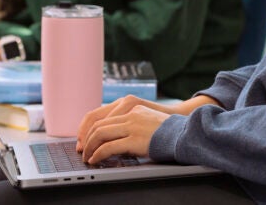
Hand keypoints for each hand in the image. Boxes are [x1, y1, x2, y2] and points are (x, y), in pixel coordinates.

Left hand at [76, 94, 217, 148]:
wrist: (185, 133)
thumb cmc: (168, 130)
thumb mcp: (146, 118)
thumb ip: (130, 122)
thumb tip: (113, 136)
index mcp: (131, 105)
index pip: (100, 113)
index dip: (87, 127)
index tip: (82, 138)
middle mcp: (129, 112)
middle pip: (97, 124)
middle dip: (86, 138)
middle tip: (81, 150)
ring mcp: (132, 125)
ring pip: (100, 134)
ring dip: (90, 147)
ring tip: (87, 157)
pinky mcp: (134, 139)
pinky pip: (108, 147)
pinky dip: (98, 154)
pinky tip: (96, 159)